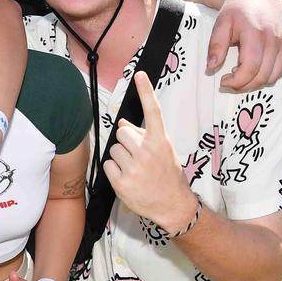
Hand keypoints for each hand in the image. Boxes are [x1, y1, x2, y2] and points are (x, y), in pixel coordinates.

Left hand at [103, 73, 195, 231]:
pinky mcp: (122, 182)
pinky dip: (114, 170)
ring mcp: (134, 167)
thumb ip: (144, 136)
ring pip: (114, 148)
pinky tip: (127, 177)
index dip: (146, 91)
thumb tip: (121, 122)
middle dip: (126, 141)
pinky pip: (108, 164)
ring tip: (135, 169)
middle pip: (121, 131)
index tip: (140, 74)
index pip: (153, 112)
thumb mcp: (163, 152)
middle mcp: (147, 152)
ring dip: (120, 156)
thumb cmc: (167, 175)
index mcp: (161, 141)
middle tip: (137, 155)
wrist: (173, 205)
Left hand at [207, 0, 281, 91]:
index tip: (223, 81)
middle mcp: (274, 40)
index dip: (236, 81)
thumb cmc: (237, 9)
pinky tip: (253, 72)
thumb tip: (212, 67)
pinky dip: (267, 77)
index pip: (250, 68)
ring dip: (256, 83)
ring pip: (273, 76)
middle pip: (262, 76)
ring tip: (240, 77)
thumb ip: (216, 45)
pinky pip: (281, 71)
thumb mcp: (221, 23)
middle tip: (229, 83)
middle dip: (244, 85)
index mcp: (256, 34)